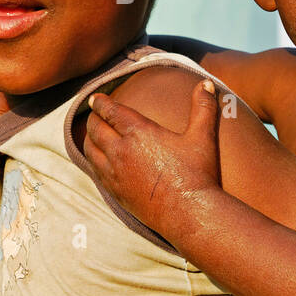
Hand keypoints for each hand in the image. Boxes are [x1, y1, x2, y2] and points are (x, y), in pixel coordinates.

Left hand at [82, 78, 222, 233]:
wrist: (189, 213)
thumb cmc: (197, 173)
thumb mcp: (202, 136)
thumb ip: (203, 107)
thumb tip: (206, 82)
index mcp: (139, 132)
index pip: (110, 111)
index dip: (100, 102)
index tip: (94, 98)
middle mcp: (121, 150)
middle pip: (95, 129)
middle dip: (93, 118)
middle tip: (94, 114)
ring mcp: (115, 173)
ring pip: (90, 150)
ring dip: (89, 139)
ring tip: (92, 135)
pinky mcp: (115, 192)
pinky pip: (95, 171)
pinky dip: (92, 161)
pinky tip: (97, 160)